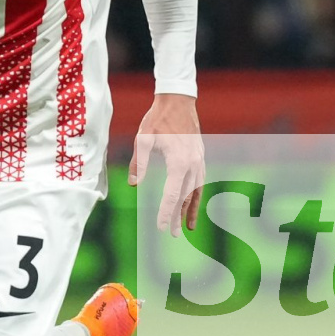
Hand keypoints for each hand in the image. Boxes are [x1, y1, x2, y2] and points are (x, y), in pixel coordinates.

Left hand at [130, 92, 204, 235]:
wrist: (178, 101)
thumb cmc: (158, 119)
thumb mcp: (143, 139)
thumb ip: (139, 163)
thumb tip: (134, 184)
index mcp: (178, 162)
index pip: (171, 194)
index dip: (165, 213)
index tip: (160, 228)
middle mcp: (192, 164)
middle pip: (185, 197)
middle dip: (177, 216)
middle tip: (171, 234)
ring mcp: (199, 161)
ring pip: (195, 191)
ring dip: (190, 209)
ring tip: (187, 227)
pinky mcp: (200, 157)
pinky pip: (200, 181)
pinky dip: (196, 195)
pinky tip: (192, 204)